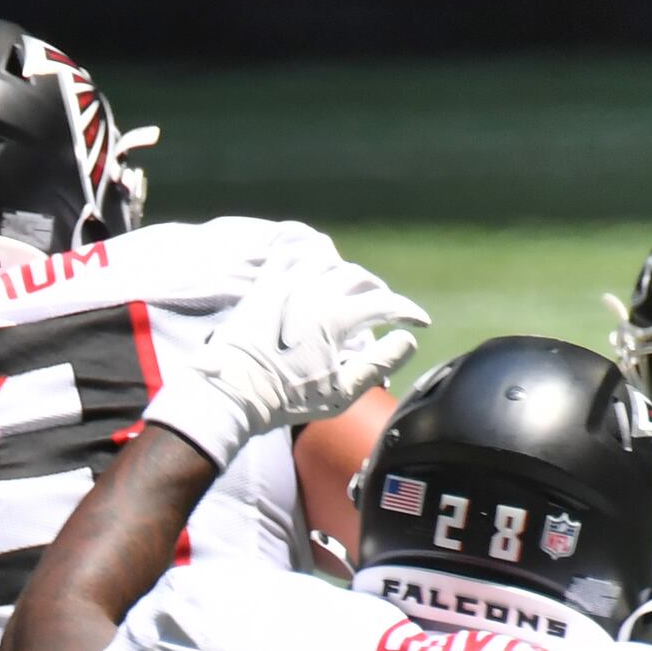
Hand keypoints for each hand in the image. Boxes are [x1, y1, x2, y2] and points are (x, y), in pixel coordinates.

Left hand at [145, 246, 428, 470]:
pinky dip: (307, 250)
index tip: (419, 322)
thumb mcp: (341, 393)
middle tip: (384, 305)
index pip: (386, 304)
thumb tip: (408, 340)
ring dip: (344, 268)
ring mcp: (286, 283)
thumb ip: (379, 364)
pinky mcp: (263, 283)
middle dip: (378, 290)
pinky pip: (289, 251)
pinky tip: (314, 259)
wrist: (232, 391)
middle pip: (359, 277)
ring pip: (327, 257)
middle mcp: (314, 292)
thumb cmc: (285, 399)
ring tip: (349, 284)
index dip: (409, 312)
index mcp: (337, 318)